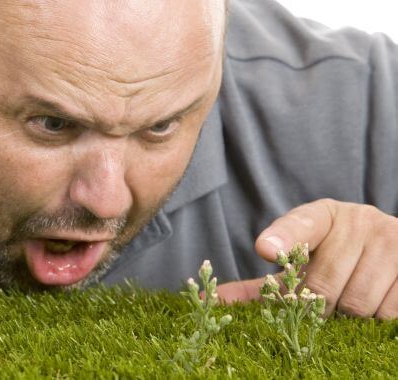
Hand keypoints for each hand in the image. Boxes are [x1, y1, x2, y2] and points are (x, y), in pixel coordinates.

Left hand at [217, 198, 396, 319]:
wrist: (389, 246)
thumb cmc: (333, 258)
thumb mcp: (298, 263)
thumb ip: (257, 283)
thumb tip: (204, 300)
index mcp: (321, 216)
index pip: (299, 225)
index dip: (282, 238)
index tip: (263, 249)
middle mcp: (357, 220)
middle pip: (325, 287)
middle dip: (317, 308)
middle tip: (319, 307)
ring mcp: (390, 238)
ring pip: (359, 305)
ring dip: (350, 318)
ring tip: (348, 303)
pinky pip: (390, 311)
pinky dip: (377, 320)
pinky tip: (374, 304)